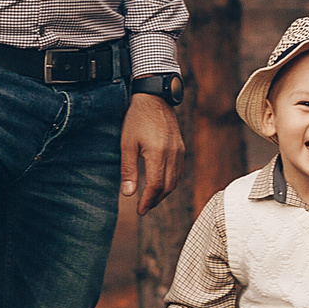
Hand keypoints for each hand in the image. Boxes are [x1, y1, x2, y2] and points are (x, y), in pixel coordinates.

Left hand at [120, 93, 185, 215]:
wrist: (154, 97)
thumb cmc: (136, 118)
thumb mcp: (127, 143)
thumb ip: (128, 170)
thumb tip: (128, 194)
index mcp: (158, 153)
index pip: (156, 185)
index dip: (148, 201)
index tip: (140, 211)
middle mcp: (173, 153)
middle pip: (168, 186)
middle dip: (156, 200)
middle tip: (144, 208)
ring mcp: (179, 150)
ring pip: (176, 180)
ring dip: (164, 193)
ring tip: (151, 199)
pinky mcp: (181, 147)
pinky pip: (179, 171)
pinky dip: (171, 182)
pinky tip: (161, 184)